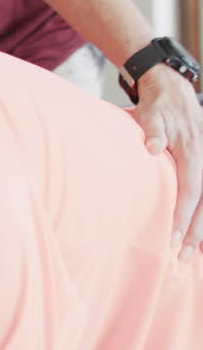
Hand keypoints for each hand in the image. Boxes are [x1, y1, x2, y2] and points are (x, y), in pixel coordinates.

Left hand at [133, 65, 202, 258]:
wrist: (172, 92)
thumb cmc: (159, 107)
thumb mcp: (152, 115)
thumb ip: (153, 131)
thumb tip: (152, 148)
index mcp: (194, 151)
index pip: (191, 190)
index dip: (182, 215)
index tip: (172, 236)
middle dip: (196, 232)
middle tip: (183, 257)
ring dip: (202, 229)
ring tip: (194, 254)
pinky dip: (202, 214)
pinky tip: (199, 237)